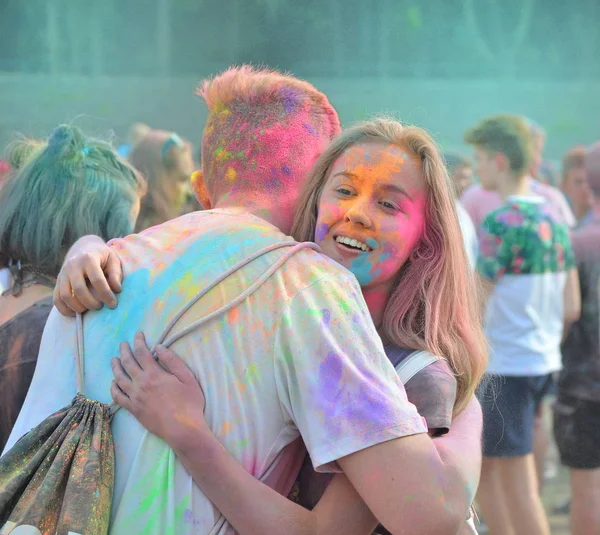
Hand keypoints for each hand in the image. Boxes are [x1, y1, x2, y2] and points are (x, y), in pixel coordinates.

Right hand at [54, 235, 121, 315]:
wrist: (83, 248)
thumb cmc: (102, 257)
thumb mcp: (113, 260)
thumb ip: (116, 274)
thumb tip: (116, 289)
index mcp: (89, 259)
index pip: (97, 280)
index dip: (106, 294)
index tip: (113, 304)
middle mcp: (73, 266)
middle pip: (79, 289)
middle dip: (91, 302)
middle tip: (100, 306)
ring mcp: (63, 274)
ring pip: (65, 295)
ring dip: (78, 307)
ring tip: (89, 309)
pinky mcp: (58, 282)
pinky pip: (57, 299)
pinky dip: (65, 309)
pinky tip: (76, 313)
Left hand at [111, 332, 206, 446]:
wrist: (182, 429)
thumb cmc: (189, 403)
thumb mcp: (188, 378)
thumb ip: (173, 361)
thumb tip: (159, 347)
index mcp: (154, 374)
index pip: (142, 353)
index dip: (138, 341)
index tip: (138, 335)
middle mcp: (141, 384)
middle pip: (127, 363)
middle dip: (124, 351)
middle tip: (122, 344)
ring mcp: (135, 397)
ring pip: (119, 378)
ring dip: (116, 367)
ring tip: (114, 360)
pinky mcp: (133, 409)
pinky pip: (118, 397)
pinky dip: (113, 388)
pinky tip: (113, 383)